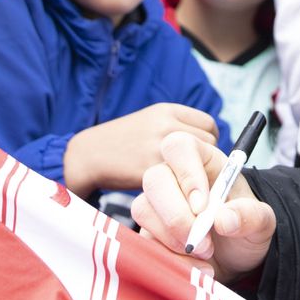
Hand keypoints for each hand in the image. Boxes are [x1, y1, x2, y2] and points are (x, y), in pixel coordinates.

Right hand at [63, 103, 218, 196]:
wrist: (89, 154)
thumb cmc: (122, 141)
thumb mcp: (149, 120)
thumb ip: (176, 125)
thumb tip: (206, 141)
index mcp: (167, 110)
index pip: (209, 124)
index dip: (208, 140)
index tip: (201, 153)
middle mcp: (166, 125)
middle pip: (209, 143)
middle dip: (205, 157)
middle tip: (193, 170)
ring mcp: (159, 146)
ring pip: (199, 162)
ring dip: (196, 172)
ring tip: (183, 179)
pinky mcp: (152, 169)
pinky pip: (181, 178)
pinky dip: (182, 186)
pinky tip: (172, 188)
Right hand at [133, 130, 274, 279]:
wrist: (236, 260)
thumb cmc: (246, 228)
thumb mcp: (262, 222)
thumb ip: (251, 216)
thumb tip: (224, 219)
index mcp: (203, 161)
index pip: (179, 146)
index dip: (186, 173)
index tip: (202, 206)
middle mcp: (175, 178)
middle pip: (154, 178)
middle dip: (177, 216)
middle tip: (205, 242)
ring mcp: (158, 204)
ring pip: (143, 209)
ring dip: (173, 239)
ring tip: (205, 254)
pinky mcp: (149, 231)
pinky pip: (146, 241)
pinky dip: (172, 260)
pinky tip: (197, 267)